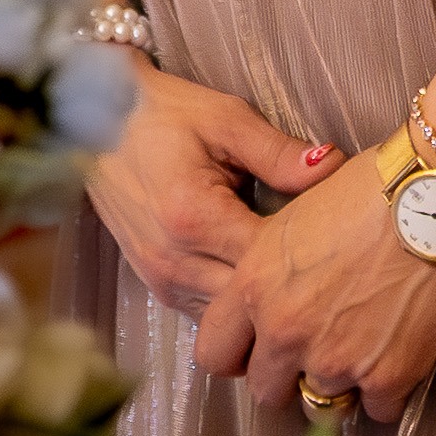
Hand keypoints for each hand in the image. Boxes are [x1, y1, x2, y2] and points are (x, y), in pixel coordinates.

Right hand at [83, 61, 337, 312]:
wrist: (97, 120)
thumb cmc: (165, 114)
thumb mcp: (227, 119)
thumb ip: (280, 153)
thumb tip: (335, 169)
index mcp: (194, 217)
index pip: (271, 262)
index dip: (311, 256)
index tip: (338, 237)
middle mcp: (175, 259)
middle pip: (254, 304)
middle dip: (293, 289)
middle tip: (330, 267)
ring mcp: (162, 279)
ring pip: (232, 321)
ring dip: (265, 306)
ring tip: (300, 281)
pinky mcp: (157, 286)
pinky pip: (210, 315)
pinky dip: (238, 308)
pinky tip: (262, 286)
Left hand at [192, 148, 435, 428]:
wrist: (433, 197)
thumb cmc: (366, 191)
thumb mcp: (292, 218)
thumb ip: (269, 270)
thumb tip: (270, 294)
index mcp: (254, 286)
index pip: (214, 353)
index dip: (238, 355)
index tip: (258, 350)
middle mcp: (285, 329)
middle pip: (266, 391)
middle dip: (288, 378)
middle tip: (315, 352)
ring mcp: (335, 358)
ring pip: (321, 406)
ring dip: (338, 385)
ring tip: (360, 352)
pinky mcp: (387, 375)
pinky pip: (378, 412)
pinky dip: (387, 392)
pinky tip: (398, 358)